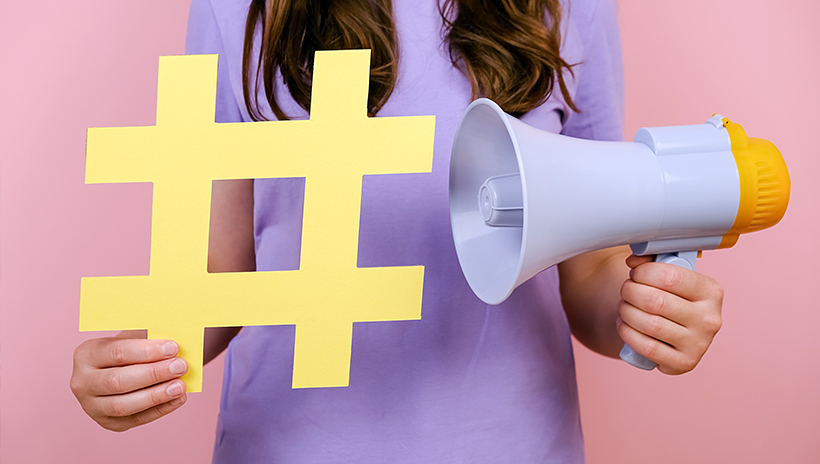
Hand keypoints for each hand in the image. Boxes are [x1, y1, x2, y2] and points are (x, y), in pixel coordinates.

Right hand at [70, 332, 188, 430]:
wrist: (117, 369)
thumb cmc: (130, 349)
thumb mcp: (133, 336)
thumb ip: (148, 336)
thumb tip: (175, 340)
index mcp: (86, 354)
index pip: (117, 352)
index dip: (147, 351)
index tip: (173, 348)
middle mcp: (82, 382)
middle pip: (118, 381)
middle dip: (153, 374)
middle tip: (180, 366)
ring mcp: (91, 406)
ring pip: (123, 405)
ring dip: (156, 396)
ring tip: (180, 386)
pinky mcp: (107, 422)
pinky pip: (135, 419)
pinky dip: (159, 410)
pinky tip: (178, 399)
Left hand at [616, 255, 722, 374]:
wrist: (673, 333)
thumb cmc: (669, 298)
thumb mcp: (668, 276)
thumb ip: (651, 261)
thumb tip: (633, 261)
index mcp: (711, 291)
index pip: (670, 276)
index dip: (643, 272)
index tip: (634, 273)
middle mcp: (710, 319)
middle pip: (655, 301)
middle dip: (630, 292)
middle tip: (626, 290)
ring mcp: (699, 344)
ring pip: (649, 324)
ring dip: (626, 311)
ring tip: (624, 306)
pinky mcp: (683, 363)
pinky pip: (646, 348)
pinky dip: (628, 333)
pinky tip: (625, 324)